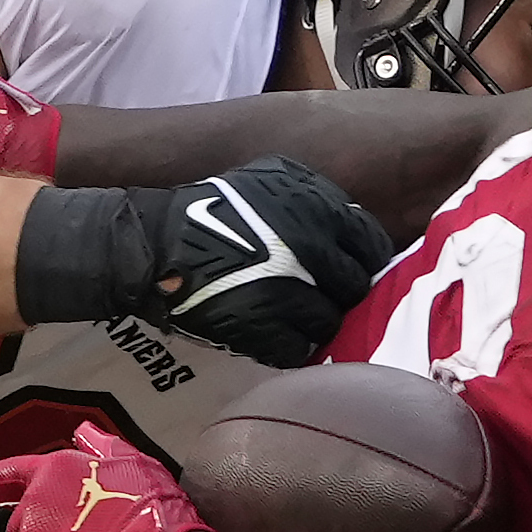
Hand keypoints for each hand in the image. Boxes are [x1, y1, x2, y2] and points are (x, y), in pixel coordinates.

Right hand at [137, 160, 390, 366]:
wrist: (159, 247)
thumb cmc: (215, 210)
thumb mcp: (273, 180)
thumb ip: (318, 202)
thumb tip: (352, 230)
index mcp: (318, 209)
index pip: (372, 246)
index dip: (362, 261)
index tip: (349, 268)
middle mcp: (312, 251)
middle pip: (354, 288)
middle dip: (341, 293)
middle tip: (320, 293)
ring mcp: (290, 294)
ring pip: (330, 323)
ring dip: (316, 321)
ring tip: (293, 314)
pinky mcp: (266, 332)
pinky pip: (300, 350)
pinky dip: (290, 344)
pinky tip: (274, 332)